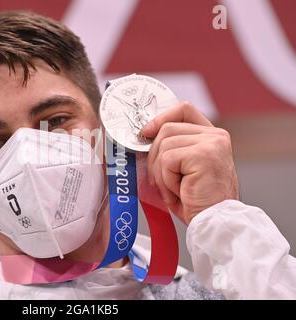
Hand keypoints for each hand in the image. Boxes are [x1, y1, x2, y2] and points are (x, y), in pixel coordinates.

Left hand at [140, 102, 238, 224]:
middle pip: (167, 129)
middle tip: (164, 181)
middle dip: (155, 157)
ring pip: (164, 146)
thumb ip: (169, 150)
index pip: (184, 110)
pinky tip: (181, 191)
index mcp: (211, 136)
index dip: (160, 118)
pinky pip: (167, 160)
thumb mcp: (182, 170)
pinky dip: (166, 180)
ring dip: (161, 173)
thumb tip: (141, 138)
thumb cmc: (197, 201)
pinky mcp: (204, 154)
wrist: (215, 223)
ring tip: (176, 189)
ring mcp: (211, 143)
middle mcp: (215, 135)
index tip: (145, 132)